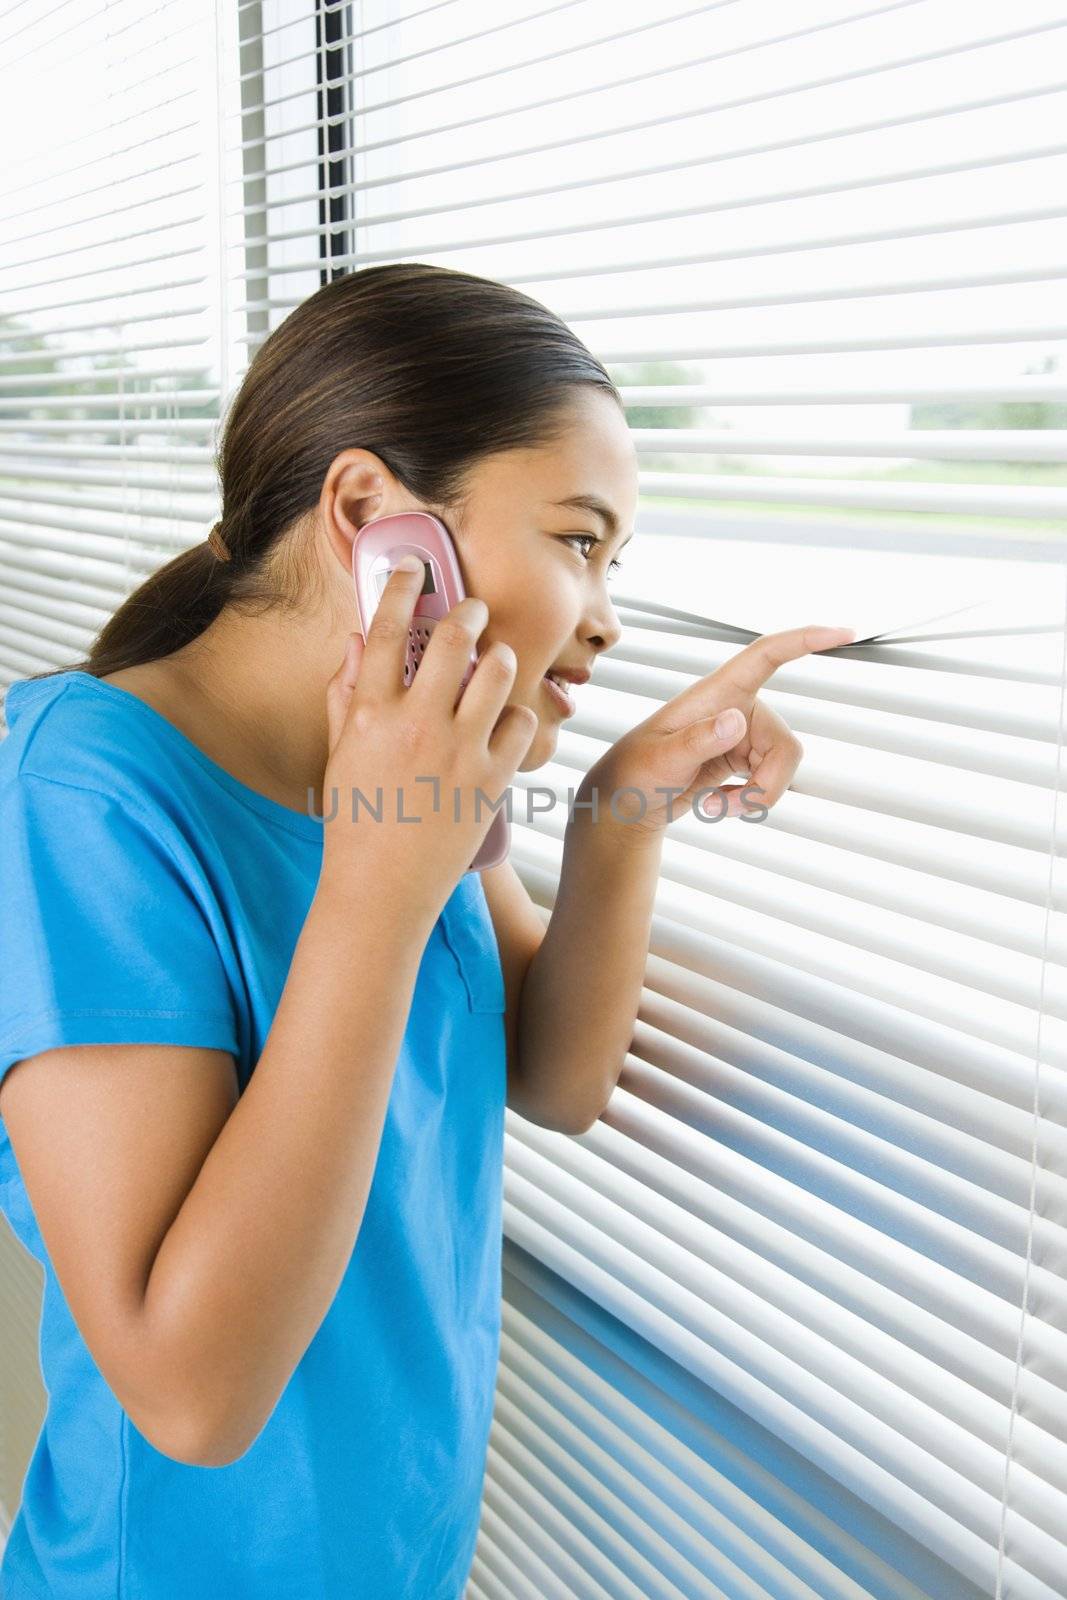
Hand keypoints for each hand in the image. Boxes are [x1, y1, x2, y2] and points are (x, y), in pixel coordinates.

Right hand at [320, 561, 537, 919]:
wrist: (381, 893)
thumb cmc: (355, 824)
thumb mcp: (337, 757)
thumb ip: (344, 697)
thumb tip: (357, 642)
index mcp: (370, 714)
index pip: (387, 629)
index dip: (401, 587)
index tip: (412, 567)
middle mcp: (416, 724)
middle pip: (453, 638)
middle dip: (467, 610)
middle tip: (472, 608)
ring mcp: (458, 751)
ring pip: (497, 671)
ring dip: (498, 655)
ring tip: (494, 659)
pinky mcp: (492, 780)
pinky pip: (520, 722)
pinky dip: (515, 714)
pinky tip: (502, 720)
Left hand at [575, 624, 855, 843]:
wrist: (627, 802)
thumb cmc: (635, 772)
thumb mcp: (661, 759)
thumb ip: (699, 740)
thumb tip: (737, 721)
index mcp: (717, 694)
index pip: (767, 655)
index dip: (806, 639)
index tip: (844, 631)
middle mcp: (737, 708)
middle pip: (786, 744)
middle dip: (767, 785)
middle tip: (726, 808)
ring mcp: (742, 735)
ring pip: (783, 767)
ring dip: (755, 798)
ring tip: (716, 808)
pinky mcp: (743, 758)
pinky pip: (770, 781)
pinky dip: (749, 802)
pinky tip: (717, 804)